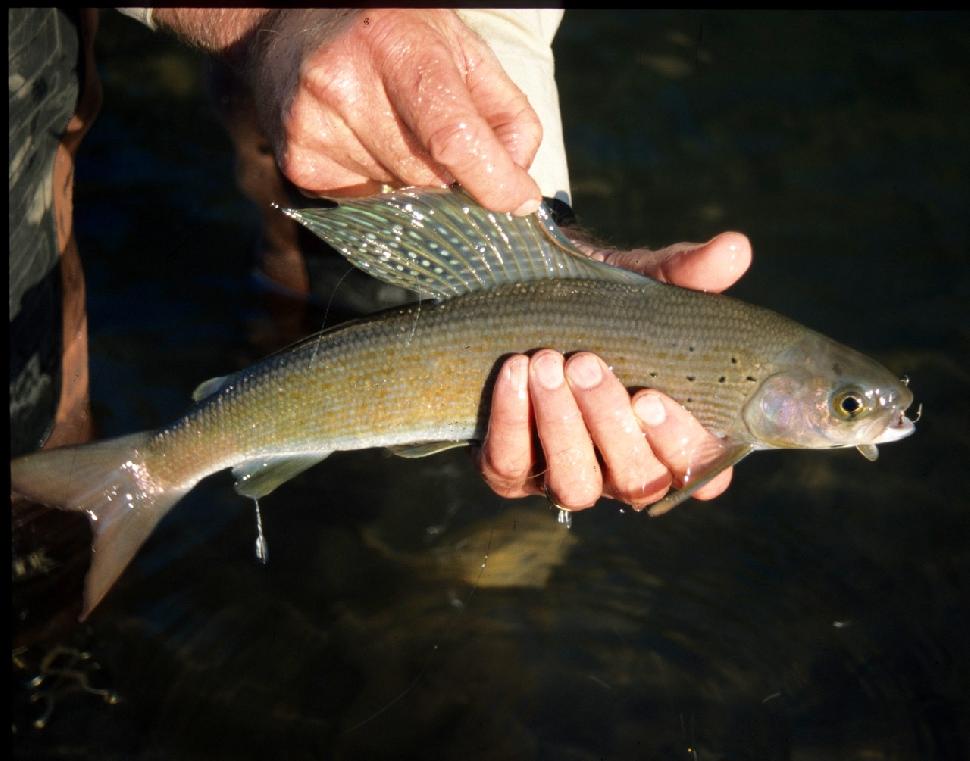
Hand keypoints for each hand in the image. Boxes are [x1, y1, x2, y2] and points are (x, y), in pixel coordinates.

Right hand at [245, 9, 542, 215]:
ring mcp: (314, 129)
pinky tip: (362, 141)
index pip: (453, 137)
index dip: (493, 180)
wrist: (289, 26)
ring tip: (390, 127)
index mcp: (396, 47)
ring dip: (411, 178)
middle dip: (451, 175)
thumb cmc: (391, 36)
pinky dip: (378, 183)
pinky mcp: (298, 164)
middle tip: (441, 141)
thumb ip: (505, 114)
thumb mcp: (460, 50)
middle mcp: (345, 87)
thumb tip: (518, 184)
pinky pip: (365, 202)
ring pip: (399, 196)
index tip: (519, 199)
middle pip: (429, 177)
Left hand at [477, 232, 751, 510]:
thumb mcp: (645, 285)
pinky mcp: (511, 473)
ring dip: (562, 427)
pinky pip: (509, 468)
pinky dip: (512, 421)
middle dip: (611, 424)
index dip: (680, 445)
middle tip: (587, 362)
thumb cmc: (604, 306)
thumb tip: (735, 246)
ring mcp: (568, 477)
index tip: (651, 396)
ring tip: (546, 363)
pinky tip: (513, 373)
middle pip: (635, 481)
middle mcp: (625, 470)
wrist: (530, 300)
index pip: (700, 473)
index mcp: (672, 438)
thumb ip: (689, 273)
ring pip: (575, 485)